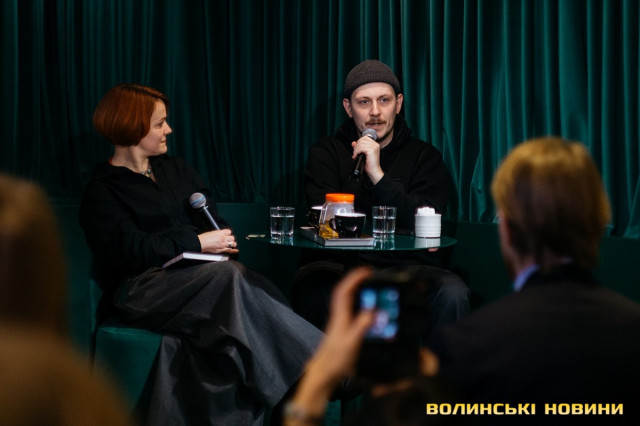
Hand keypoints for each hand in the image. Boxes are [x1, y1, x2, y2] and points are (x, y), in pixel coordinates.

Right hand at [197, 229, 238, 253]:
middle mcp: (223, 238)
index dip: (228, 233)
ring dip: (232, 243)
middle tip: (229, 239)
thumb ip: (219, 233)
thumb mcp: (213, 232)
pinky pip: (229, 250)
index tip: (227, 234)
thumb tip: (223, 234)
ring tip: (231, 244)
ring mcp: (223, 245)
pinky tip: (235, 250)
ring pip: (232, 244)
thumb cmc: (204, 237)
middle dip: (231, 238)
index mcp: (221, 233)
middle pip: (232, 238)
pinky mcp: (221, 250)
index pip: (229, 231)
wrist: (201, 243)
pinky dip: (232, 250)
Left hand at [287, 267, 374, 421]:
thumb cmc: (334, 360)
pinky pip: (353, 313)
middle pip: (346, 293)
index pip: (343, 290)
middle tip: (372, 277)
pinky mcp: (344, 332)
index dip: (353, 278)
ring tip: (374, 291)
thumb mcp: (352, 343)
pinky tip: (370, 312)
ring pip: (349, 302)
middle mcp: (339, 317)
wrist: (324, 375)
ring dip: (360, 294)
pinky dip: (362, 308)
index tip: (366, 271)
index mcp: (340, 317)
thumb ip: (362, 326)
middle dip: (358, 282)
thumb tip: (373, 310)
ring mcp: (341, 324)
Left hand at [352, 138, 383, 183]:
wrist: (374, 170)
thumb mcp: (363, 153)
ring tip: (355, 155)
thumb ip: (358, 147)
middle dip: (356, 146)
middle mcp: (375, 145)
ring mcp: (374, 147)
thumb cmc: (370, 164)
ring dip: (355, 150)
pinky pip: (361, 148)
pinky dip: (356, 152)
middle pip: (362, 140)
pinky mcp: (371, 150)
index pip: (365, 138)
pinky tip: (356, 156)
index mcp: (375, 144)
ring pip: (360, 144)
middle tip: (355, 153)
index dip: (359, 142)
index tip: (356, 148)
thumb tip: (353, 143)